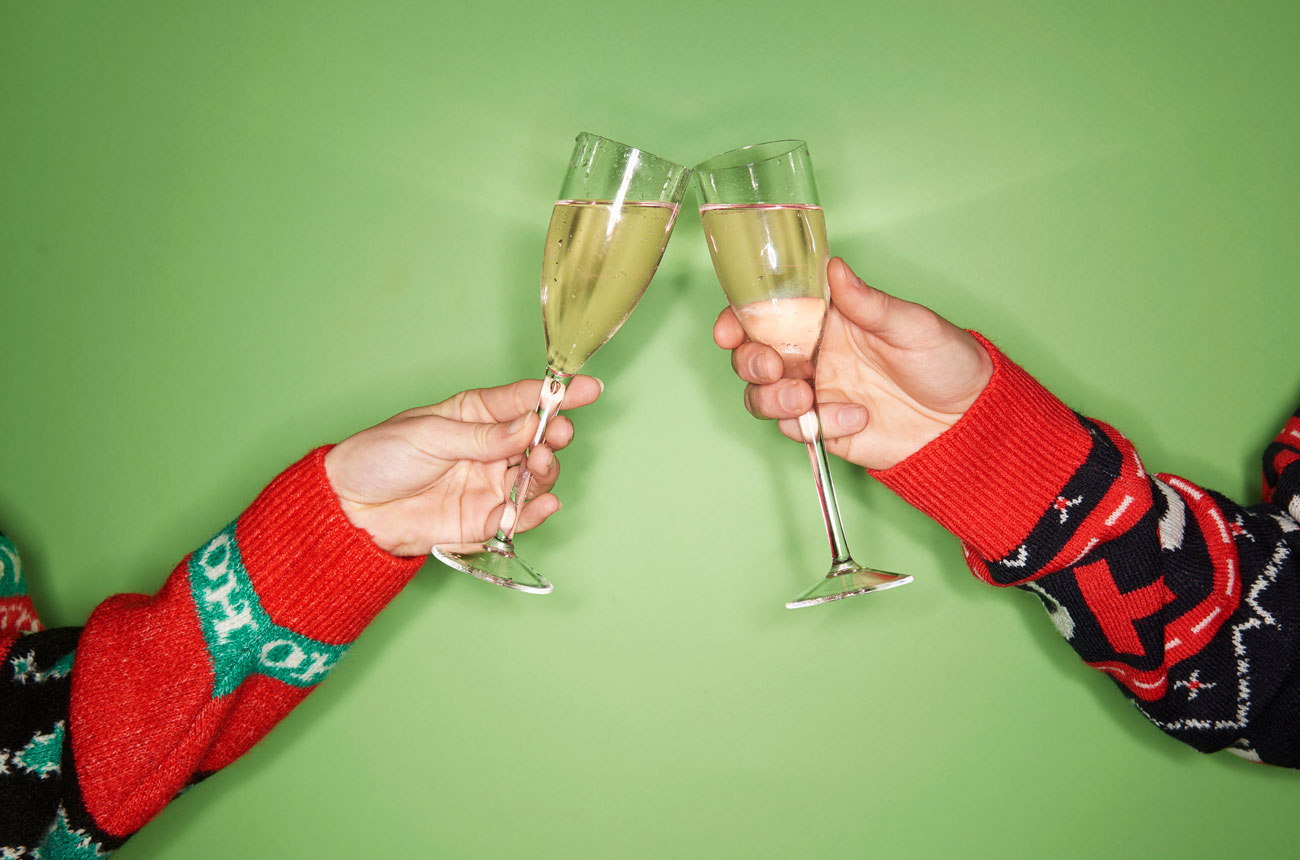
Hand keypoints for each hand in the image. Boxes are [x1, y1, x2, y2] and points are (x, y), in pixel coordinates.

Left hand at [323, 377, 601, 555]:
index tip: (589, 388)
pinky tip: (542, 504)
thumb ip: (482, 436)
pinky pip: (517, 518)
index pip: (523, 400)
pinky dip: (534, 513)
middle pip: (537, 440)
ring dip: (546, 472)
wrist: (349, 509)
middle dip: (554, 436)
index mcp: (474, 415)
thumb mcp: (429, 434)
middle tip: (555, 435)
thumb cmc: (378, 457)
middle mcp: (488, 449)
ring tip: (540, 465)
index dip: (558, 394)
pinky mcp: (481, 520)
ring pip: (535, 479)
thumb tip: (526, 425)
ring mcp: (488, 484)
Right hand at [713, 257, 991, 470]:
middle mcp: (813, 354)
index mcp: (826, 318)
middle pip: (751, 356)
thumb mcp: (911, 324)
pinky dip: (817, 426)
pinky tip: (856, 419)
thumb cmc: (945, 360)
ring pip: (761, 396)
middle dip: (750, 363)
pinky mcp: (825, 428)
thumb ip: (867, 302)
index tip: (731, 329)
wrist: (966, 420)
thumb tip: (835, 267)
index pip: (768, 312)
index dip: (739, 319)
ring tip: (808, 400)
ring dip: (772, 399)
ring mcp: (816, 392)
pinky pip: (796, 429)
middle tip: (776, 367)